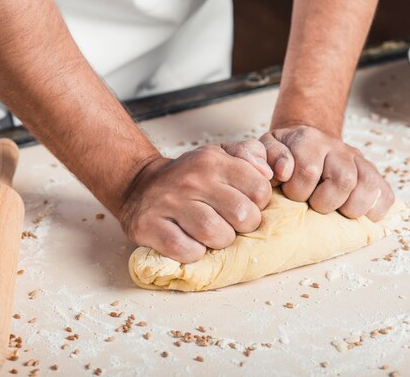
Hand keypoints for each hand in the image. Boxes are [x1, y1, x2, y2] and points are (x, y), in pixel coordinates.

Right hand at [119, 143, 271, 262]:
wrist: (140, 185)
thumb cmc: (190, 176)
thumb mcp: (220, 155)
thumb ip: (250, 155)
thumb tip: (270, 173)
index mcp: (214, 161)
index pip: (259, 188)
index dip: (258, 204)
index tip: (246, 205)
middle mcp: (192, 180)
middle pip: (241, 214)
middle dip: (242, 227)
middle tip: (231, 225)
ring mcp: (169, 203)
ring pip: (215, 234)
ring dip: (220, 242)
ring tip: (212, 235)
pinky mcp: (149, 226)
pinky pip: (186, 250)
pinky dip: (194, 253)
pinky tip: (191, 244)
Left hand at [259, 125, 393, 219]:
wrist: (305, 142)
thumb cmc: (284, 154)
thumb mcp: (266, 148)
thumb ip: (263, 156)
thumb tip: (282, 171)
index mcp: (309, 140)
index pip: (308, 171)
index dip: (297, 191)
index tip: (291, 194)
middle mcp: (338, 147)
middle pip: (344, 180)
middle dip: (325, 202)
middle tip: (314, 204)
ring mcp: (358, 161)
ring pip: (367, 187)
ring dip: (350, 208)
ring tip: (336, 210)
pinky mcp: (374, 174)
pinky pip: (385, 195)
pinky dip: (374, 210)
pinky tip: (357, 213)